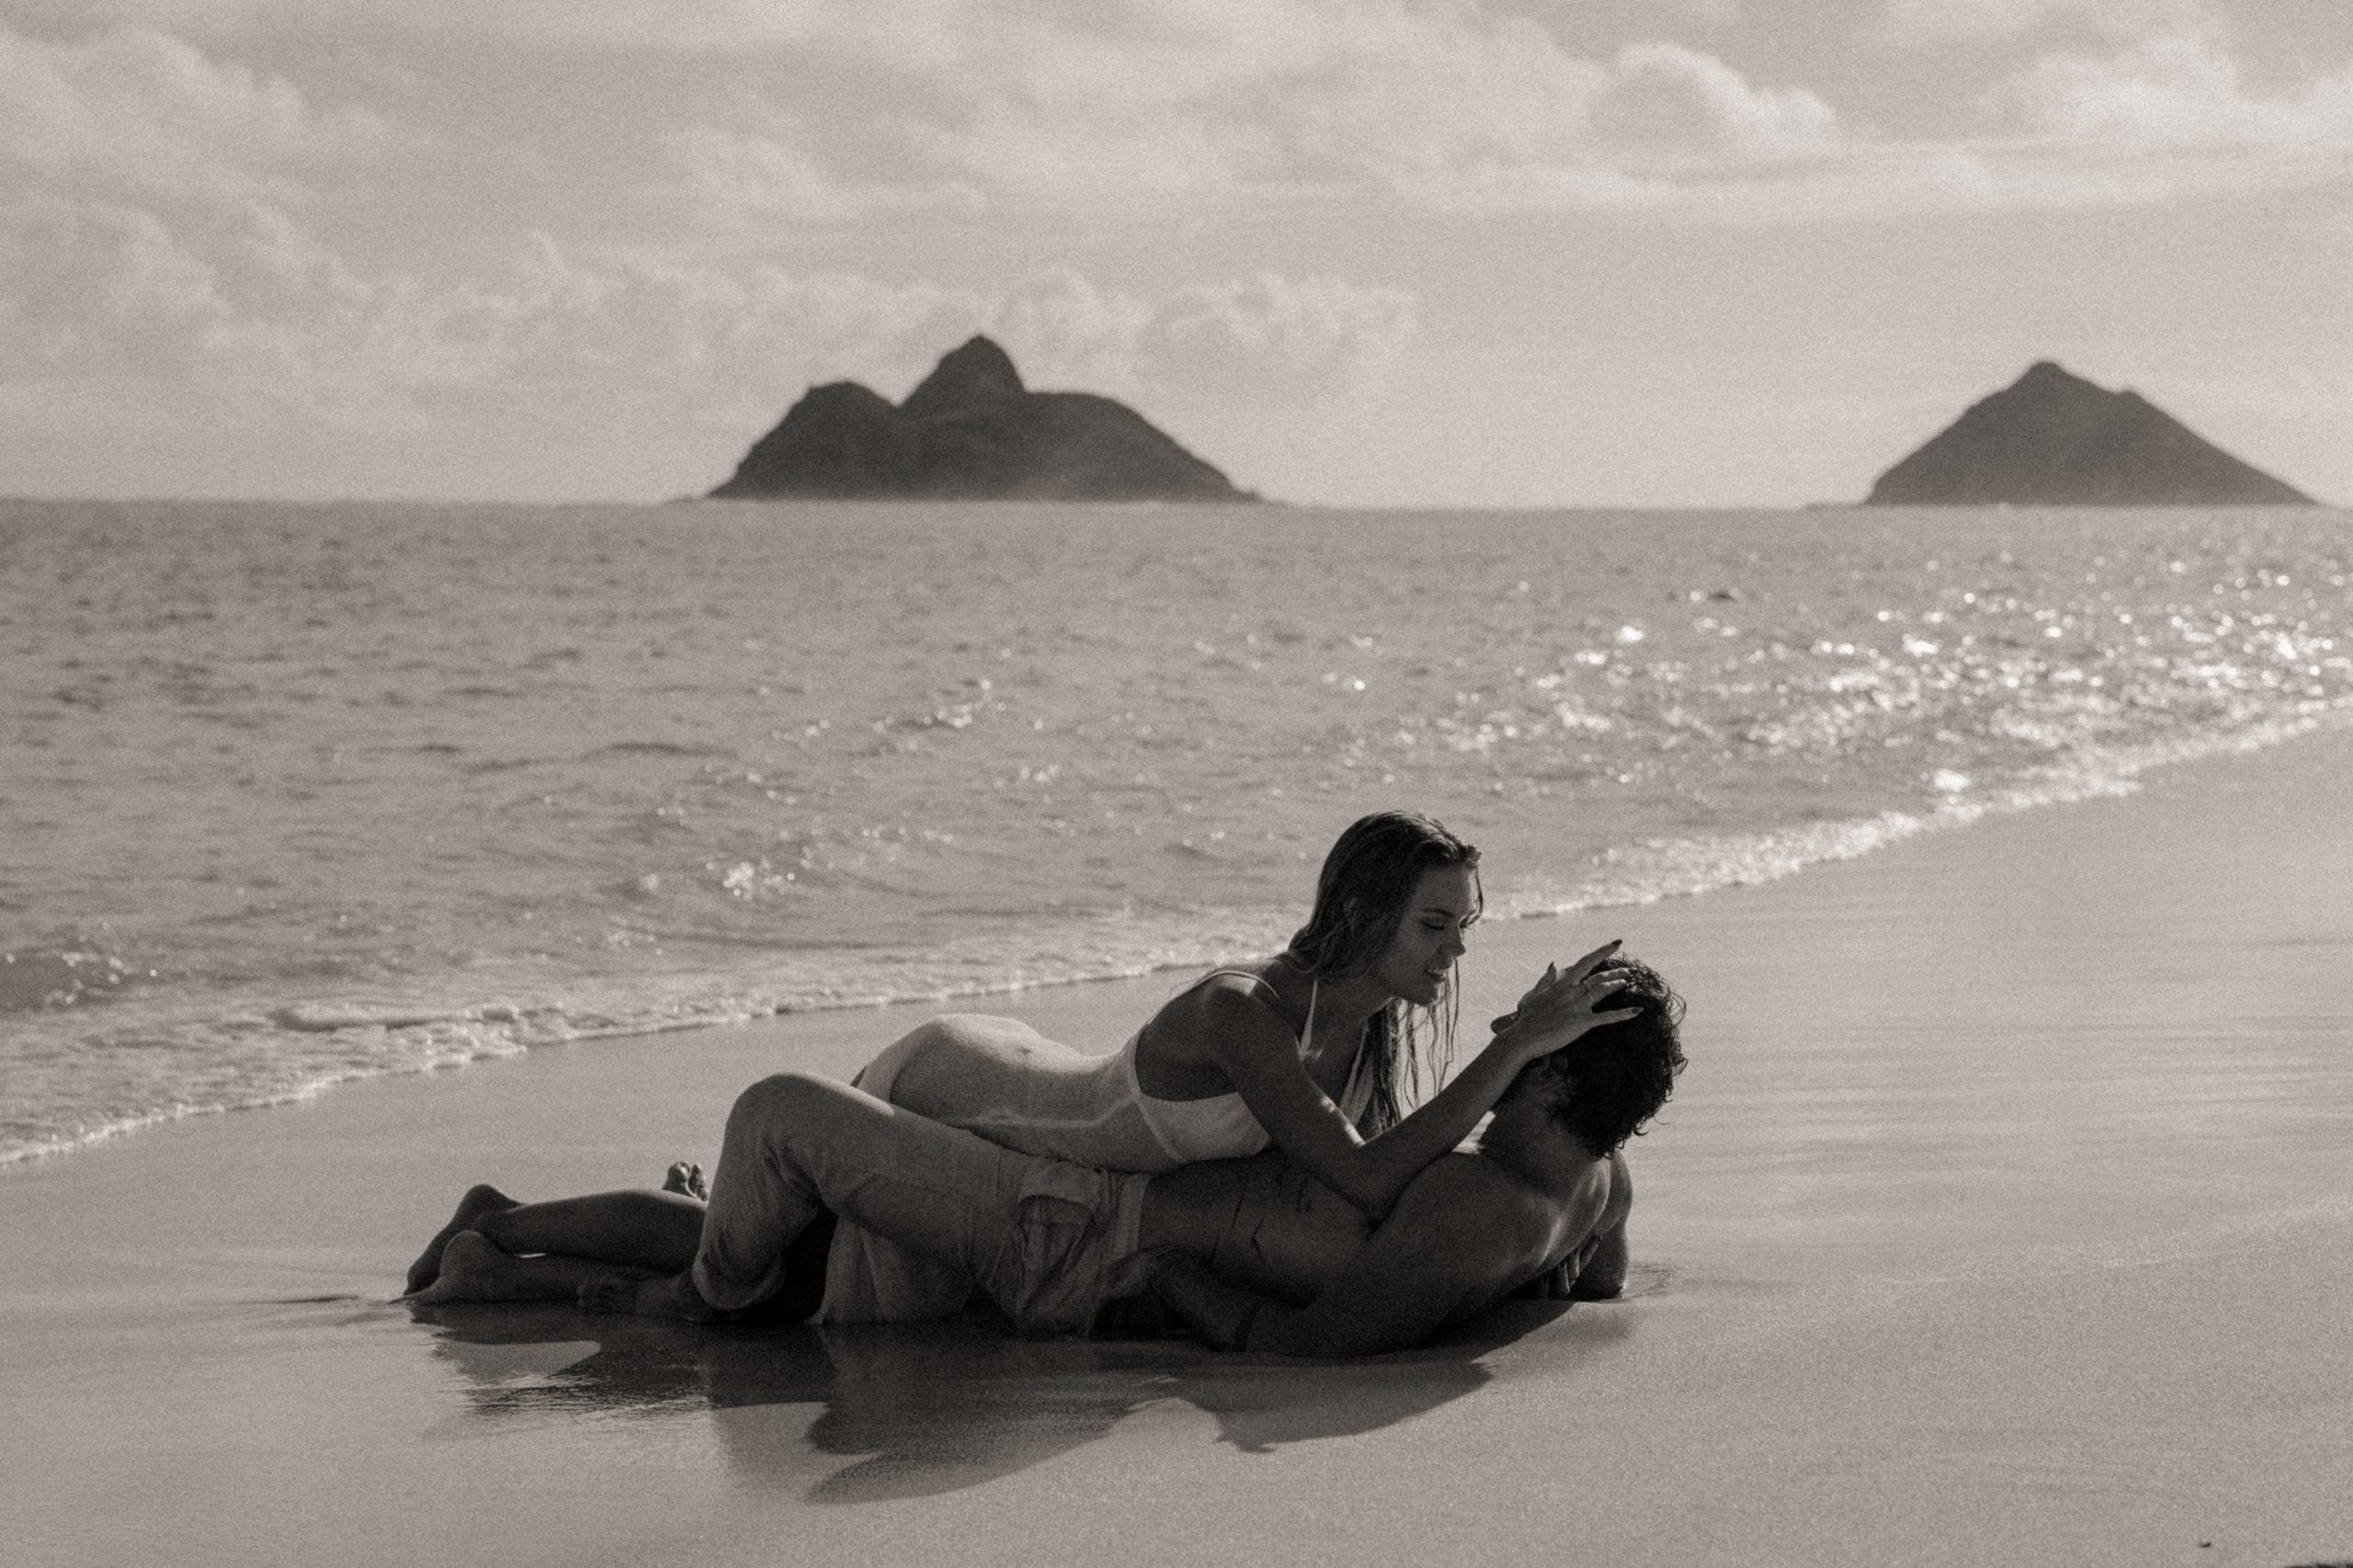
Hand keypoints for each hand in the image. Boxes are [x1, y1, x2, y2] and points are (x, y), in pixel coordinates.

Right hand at [1488, 940, 1640, 1061]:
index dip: (1602, 952)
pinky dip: (1624, 1014)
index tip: (1616, 944)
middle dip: (1615, 972)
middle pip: (1598, 977)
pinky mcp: (1581, 1023)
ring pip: (1603, 991)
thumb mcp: (1533, 995)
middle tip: (1629, 971)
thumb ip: (1546, 979)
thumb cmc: (1527, 1019)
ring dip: (1617, 986)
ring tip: (1628, 983)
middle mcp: (1571, 992)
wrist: (1522, 1038)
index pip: (1585, 962)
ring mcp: (1576, 1007)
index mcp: (1561, 984)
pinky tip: (1638, 1011)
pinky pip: (1607, 1017)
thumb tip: (1553, 964)